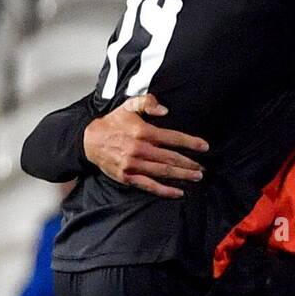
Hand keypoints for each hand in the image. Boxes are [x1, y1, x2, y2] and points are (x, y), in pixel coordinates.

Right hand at [83, 93, 208, 198]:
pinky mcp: (127, 177)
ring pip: (163, 172)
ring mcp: (133, 165)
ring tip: (197, 177)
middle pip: (171, 158)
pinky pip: (149, 185)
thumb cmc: (114, 123)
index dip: (190, 143)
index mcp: (143, 132)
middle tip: (203, 168)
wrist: (90, 140)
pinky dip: (165, 190)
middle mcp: (140, 149)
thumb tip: (165, 110)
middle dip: (190, 163)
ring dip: (182, 175)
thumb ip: (148, 103)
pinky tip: (178, 192)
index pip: (172, 138)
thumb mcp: (129, 105)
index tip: (205, 147)